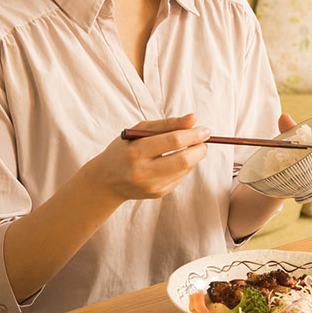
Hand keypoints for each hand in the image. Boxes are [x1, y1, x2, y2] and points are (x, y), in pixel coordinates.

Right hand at [90, 113, 209, 202]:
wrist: (107, 180)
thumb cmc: (124, 149)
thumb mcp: (139, 131)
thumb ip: (167, 124)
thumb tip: (194, 118)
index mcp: (136, 151)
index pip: (172, 141)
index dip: (193, 134)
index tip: (205, 129)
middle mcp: (143, 172)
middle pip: (183, 160)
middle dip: (199, 148)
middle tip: (205, 139)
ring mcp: (152, 186)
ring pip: (185, 169)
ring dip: (194, 156)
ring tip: (191, 147)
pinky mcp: (158, 194)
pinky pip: (180, 177)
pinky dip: (185, 166)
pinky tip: (177, 160)